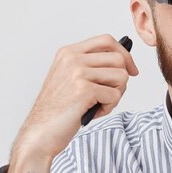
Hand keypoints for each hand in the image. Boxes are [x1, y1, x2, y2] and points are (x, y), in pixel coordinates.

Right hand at [14, 34, 138, 160]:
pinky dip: (109, 107)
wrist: (40, 131)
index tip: (131, 70)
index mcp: (68, 53)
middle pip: (118, 59)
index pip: (106, 40)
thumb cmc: (58, 110)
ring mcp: (77, 72)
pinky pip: (115, 95)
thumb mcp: (70, 79)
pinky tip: (93, 112)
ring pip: (121, 76)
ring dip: (116, 94)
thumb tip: (125, 64)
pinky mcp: (84, 89)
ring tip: (99, 104)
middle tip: (109, 95)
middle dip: (121, 80)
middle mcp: (72, 58)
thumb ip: (91, 67)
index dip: (124, 54)